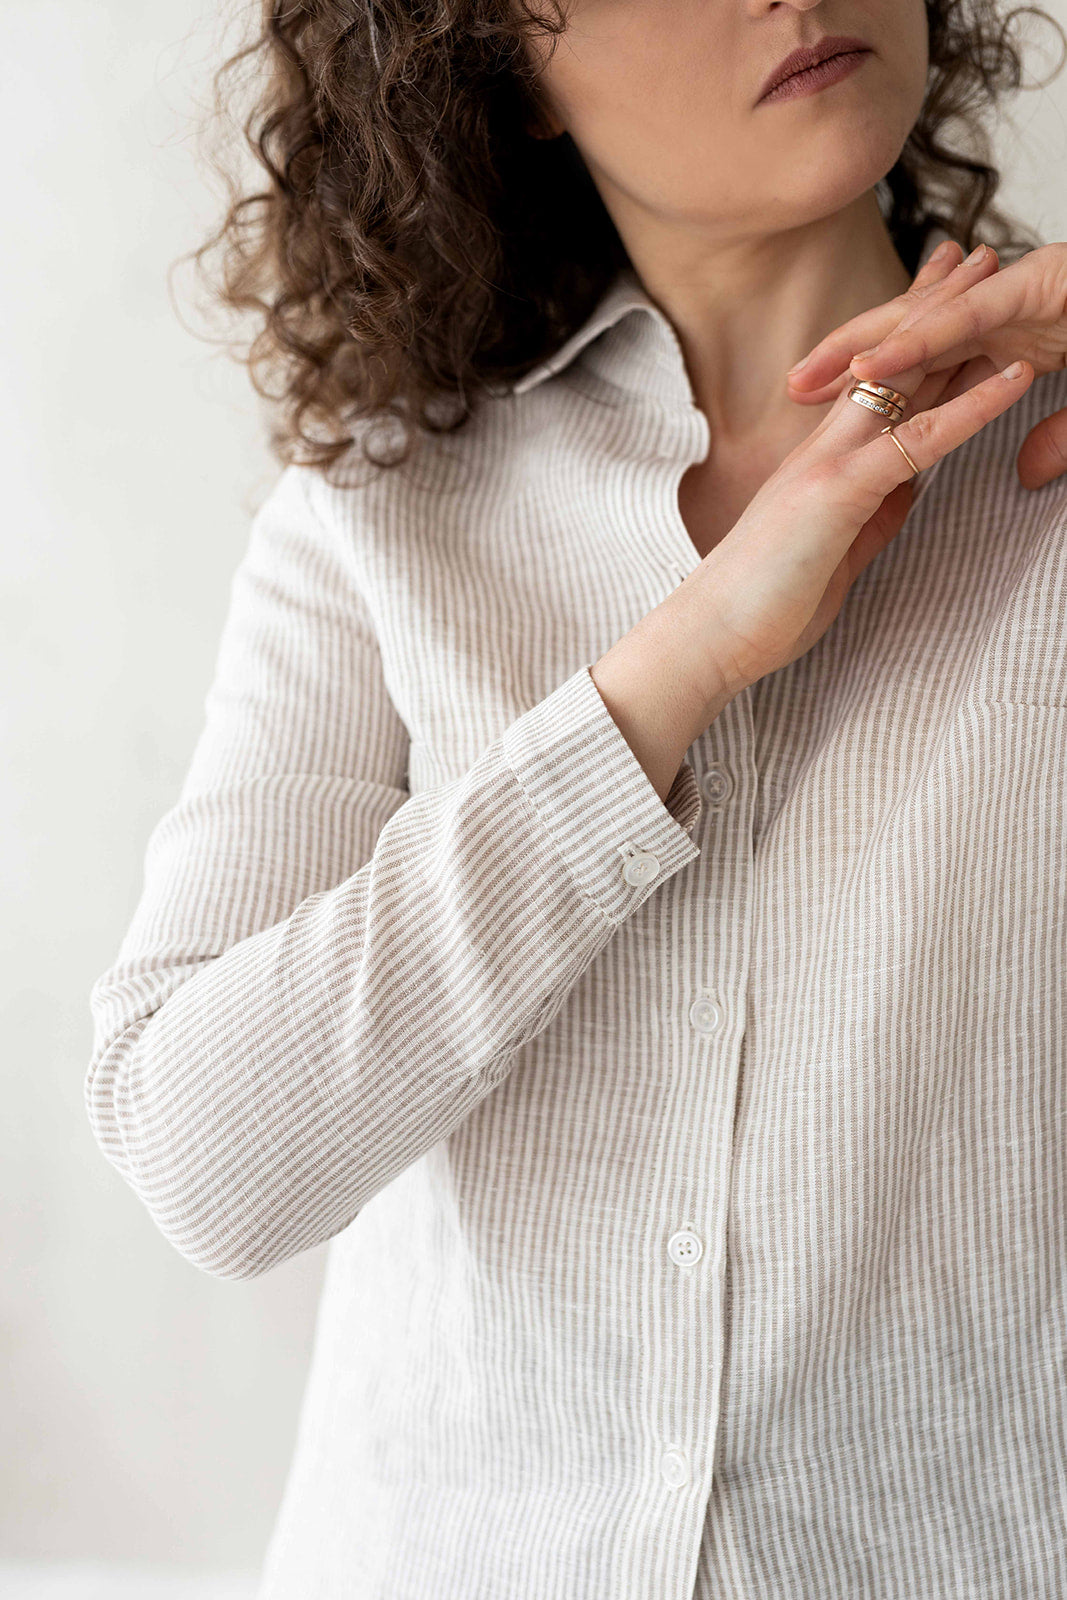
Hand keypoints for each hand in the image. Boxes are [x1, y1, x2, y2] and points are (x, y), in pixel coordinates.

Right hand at [661, 270, 1034, 705]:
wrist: (709, 636)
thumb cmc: (761, 606)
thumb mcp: (829, 554)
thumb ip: (870, 514)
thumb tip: (906, 490)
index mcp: (821, 463)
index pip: (874, 386)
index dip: (909, 340)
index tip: (938, 299)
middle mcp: (822, 448)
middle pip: (888, 360)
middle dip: (932, 303)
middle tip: (971, 252)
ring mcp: (829, 463)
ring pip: (904, 379)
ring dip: (958, 327)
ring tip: (1001, 278)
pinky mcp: (840, 492)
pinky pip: (919, 440)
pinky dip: (972, 407)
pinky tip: (1013, 378)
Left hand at [785, 239, 1066, 490]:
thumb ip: (1054, 436)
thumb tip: (1028, 472)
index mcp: (1011, 333)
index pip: (930, 362)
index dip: (876, 386)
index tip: (827, 412)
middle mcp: (1003, 307)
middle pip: (909, 335)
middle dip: (846, 359)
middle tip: (792, 385)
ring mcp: (1018, 291)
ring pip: (924, 320)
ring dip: (861, 347)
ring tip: (811, 373)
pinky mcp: (1040, 284)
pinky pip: (964, 319)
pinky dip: (917, 340)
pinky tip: (870, 364)